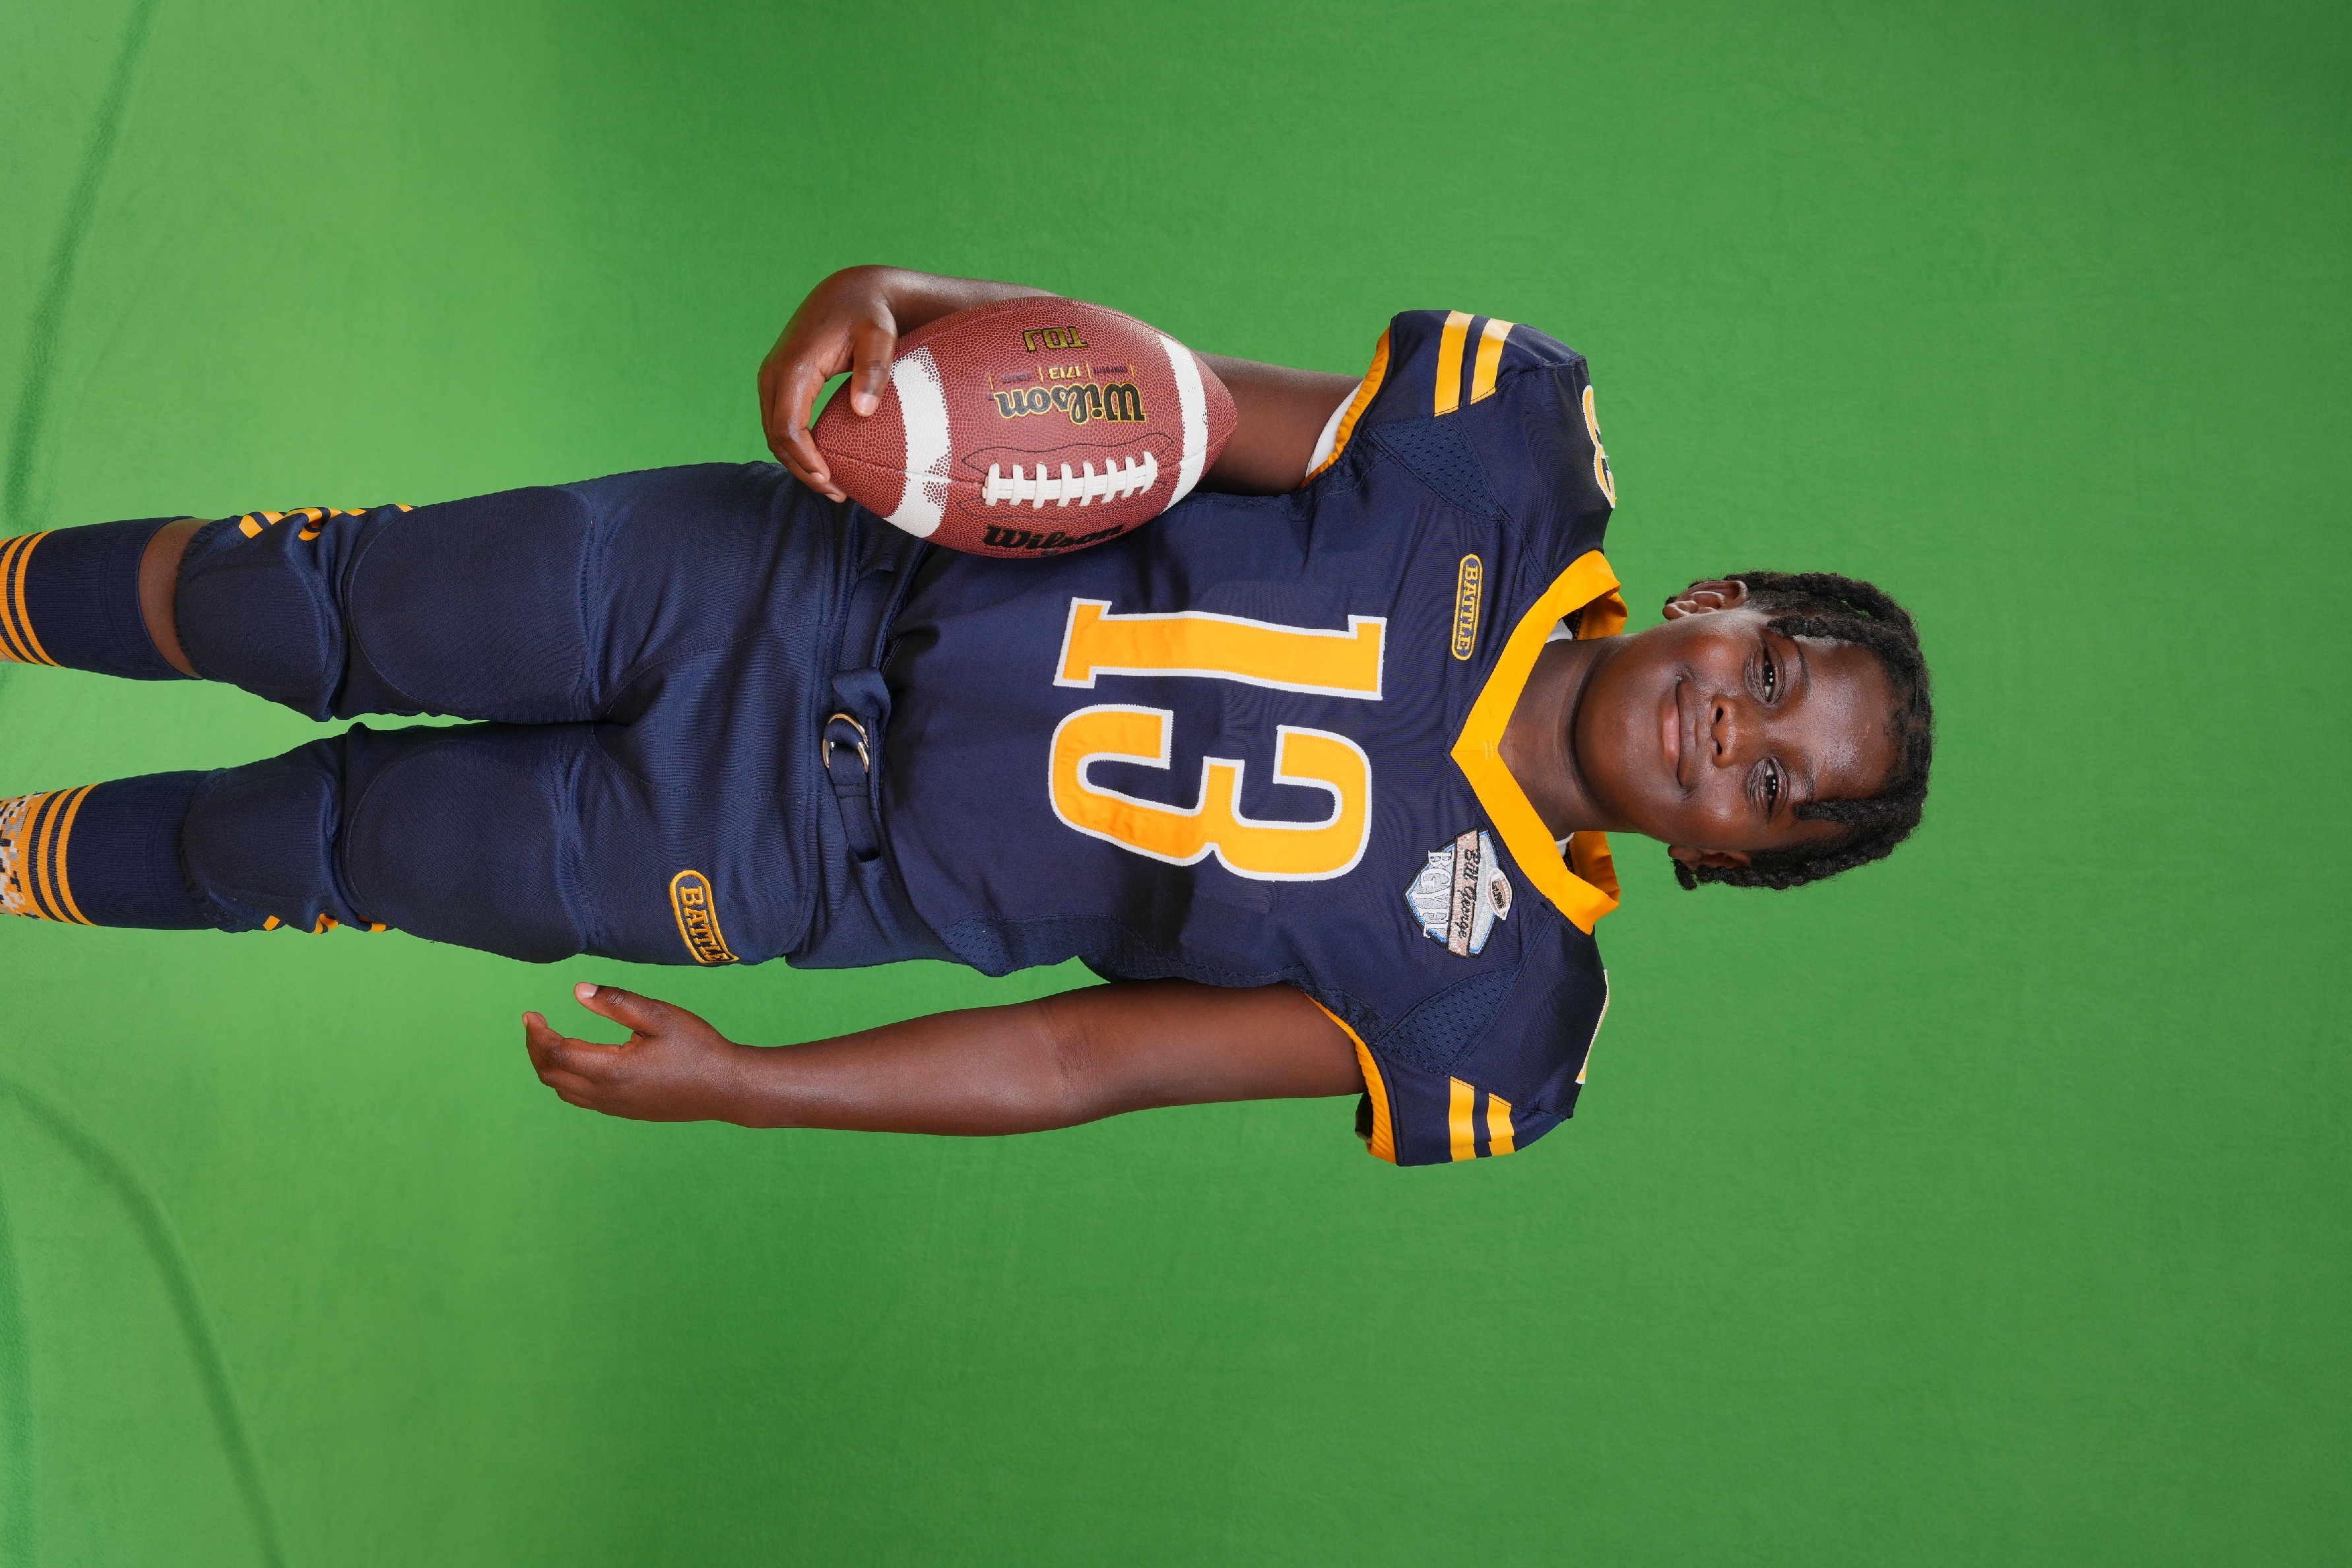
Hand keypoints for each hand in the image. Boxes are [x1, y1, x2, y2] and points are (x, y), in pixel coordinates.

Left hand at [522, 983, 749, 1122]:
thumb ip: (617, 1002)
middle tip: (535, 1024)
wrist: (727, 1088)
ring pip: (563, 1091)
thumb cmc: (698, 1048)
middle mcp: (607, 1094)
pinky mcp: (625, 1111)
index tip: (531, 1014)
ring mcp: (615, 1107)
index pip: (556, 1053)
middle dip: (536, 1049)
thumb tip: (578, 990)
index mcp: (611, 1069)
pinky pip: (581, 1099)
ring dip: (549, 1066)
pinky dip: (567, 1079)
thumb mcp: (660, 1016)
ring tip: (551, 1041)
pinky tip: (579, 1061)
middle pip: (551, 1075)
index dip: (537, 1033)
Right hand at [756, 267, 901, 500]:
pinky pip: (781, 423)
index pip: (787, 426)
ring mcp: (773, 377)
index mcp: (794, 365)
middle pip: (776, 436)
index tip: (831, 482)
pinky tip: (824, 464)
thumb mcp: (880, 337)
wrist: (851, 291)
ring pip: (774, 433)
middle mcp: (774, 372)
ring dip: (799, 463)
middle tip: (838, 494)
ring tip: (834, 487)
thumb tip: (862, 412)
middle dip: (802, 469)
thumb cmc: (870, 315)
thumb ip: (874, 370)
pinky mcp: (780, 382)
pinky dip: (797, 448)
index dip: (805, 460)